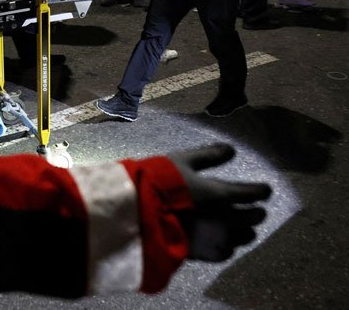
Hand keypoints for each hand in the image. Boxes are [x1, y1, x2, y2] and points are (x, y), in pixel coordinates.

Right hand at [168, 144, 270, 260]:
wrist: (140, 215)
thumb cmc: (162, 184)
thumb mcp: (183, 161)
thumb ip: (209, 156)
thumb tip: (232, 149)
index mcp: (223, 194)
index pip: (254, 193)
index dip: (262, 190)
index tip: (265, 190)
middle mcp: (227, 219)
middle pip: (254, 217)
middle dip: (256, 212)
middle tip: (254, 209)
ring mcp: (218, 239)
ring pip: (246, 237)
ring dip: (245, 229)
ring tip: (240, 226)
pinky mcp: (206, 254)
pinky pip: (228, 252)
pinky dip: (229, 245)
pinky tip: (223, 241)